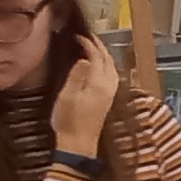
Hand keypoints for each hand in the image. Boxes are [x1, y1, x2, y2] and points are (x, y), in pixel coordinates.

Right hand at [50, 34, 118, 155]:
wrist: (78, 145)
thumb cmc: (69, 120)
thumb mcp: (67, 96)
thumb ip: (77, 75)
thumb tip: (85, 59)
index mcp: (98, 83)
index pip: (96, 57)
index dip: (88, 44)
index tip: (78, 36)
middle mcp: (109, 86)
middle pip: (108, 60)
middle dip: (99, 46)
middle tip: (88, 36)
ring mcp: (110, 93)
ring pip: (112, 68)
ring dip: (104, 55)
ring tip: (94, 47)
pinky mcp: (108, 100)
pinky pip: (112, 75)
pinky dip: (106, 65)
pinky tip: (99, 66)